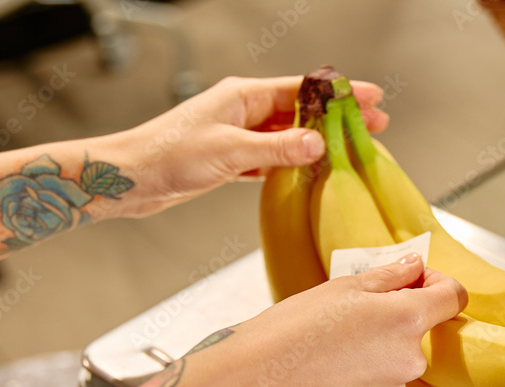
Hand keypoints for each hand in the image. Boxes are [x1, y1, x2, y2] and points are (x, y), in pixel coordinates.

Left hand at [112, 75, 388, 216]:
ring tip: (351, 148)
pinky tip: (312, 170)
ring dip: (319, 141)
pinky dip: (295, 162)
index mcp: (244, 96)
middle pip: (302, 110)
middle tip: (374, 124)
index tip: (371, 96)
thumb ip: (276, 148)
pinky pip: (274, 157)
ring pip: (289, 135)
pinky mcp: (231, 159)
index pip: (303, 89)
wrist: (130, 178)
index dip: (340, 94)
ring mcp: (238, 134)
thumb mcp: (229, 151)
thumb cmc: (167, 155)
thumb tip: (317, 143)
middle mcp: (243, 110)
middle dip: (338, 117)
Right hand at [208, 255, 466, 386]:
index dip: (437, 286)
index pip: (453, 297)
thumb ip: (389, 276)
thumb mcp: (340, 288)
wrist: (253, 382)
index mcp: (406, 318)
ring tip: (330, 361)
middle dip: (392, 331)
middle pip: (418, 339)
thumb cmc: (289, 331)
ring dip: (375, 366)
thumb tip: (416, 266)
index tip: (416, 285)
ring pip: (395, 375)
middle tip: (348, 328)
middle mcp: (410, 360)